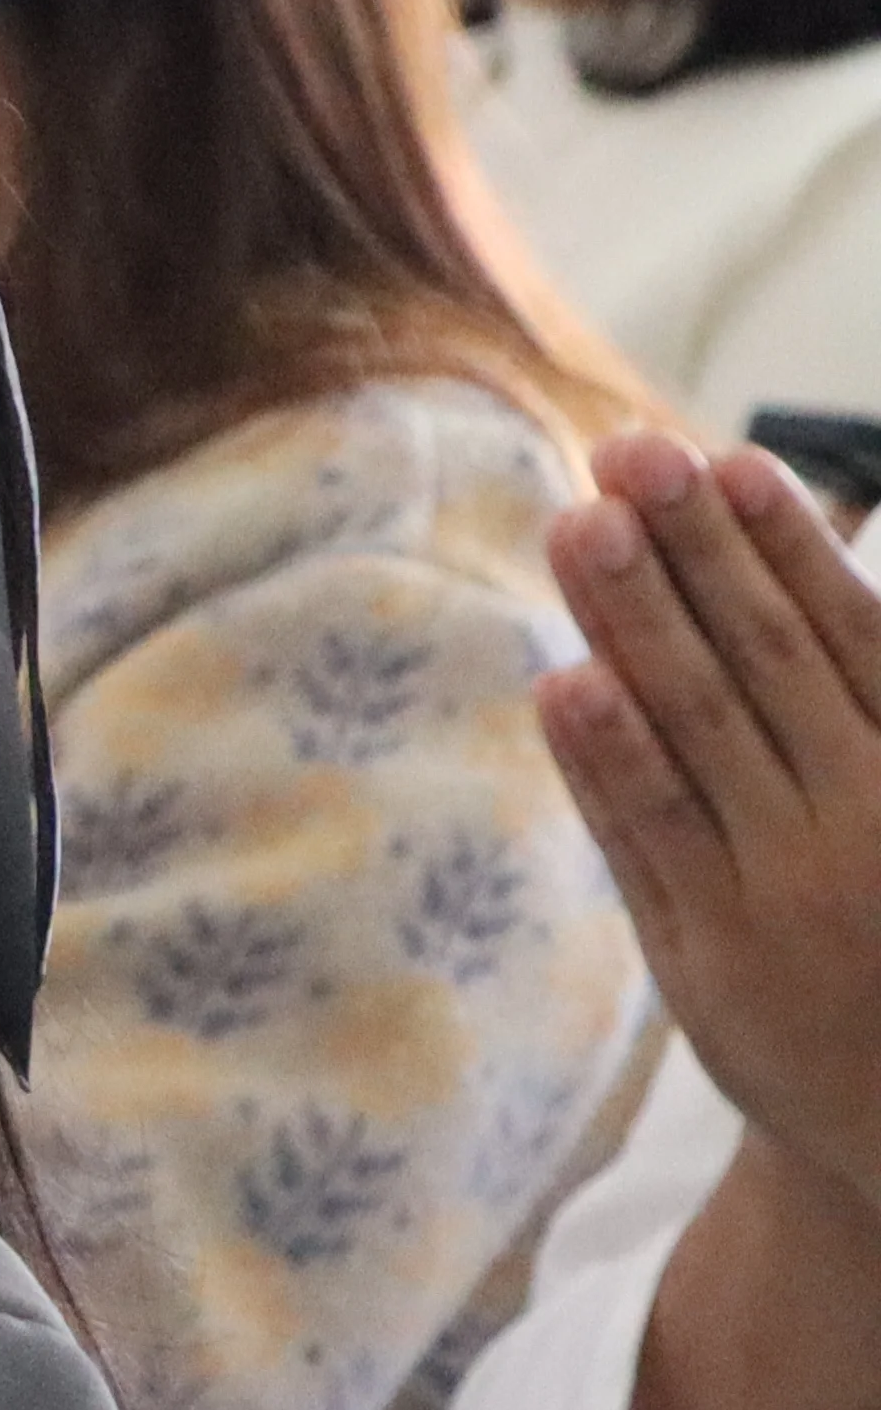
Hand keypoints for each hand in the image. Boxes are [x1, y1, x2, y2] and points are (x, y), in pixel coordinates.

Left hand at [542, 431, 880, 1212]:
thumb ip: (870, 703)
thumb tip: (817, 581)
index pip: (850, 635)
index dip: (788, 547)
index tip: (729, 462)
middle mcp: (864, 820)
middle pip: (763, 663)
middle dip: (693, 555)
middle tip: (627, 454)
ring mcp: (781, 888)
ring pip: (696, 735)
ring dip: (632, 626)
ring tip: (579, 528)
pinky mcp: (705, 955)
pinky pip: (647, 839)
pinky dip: (604, 763)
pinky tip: (561, 683)